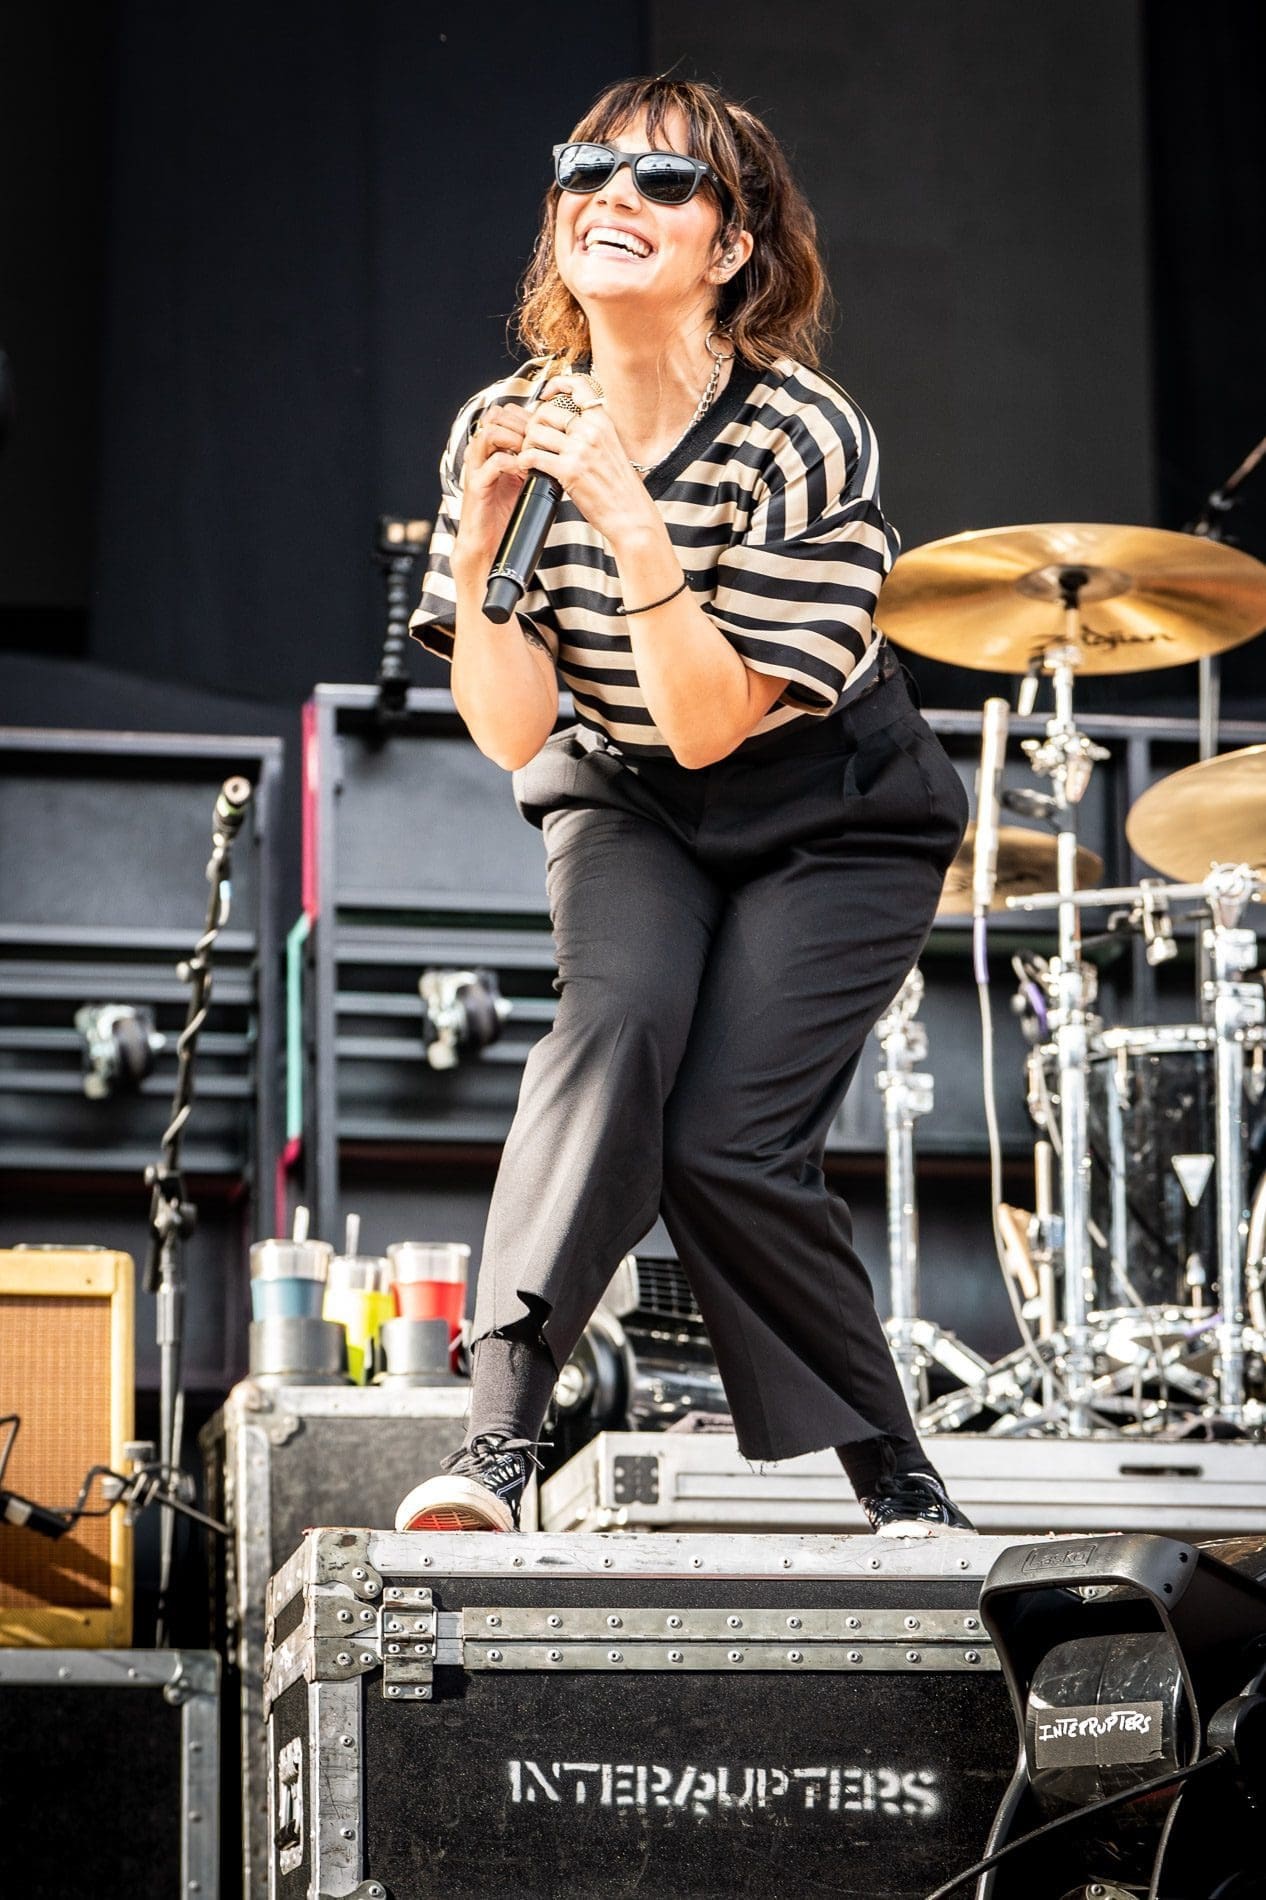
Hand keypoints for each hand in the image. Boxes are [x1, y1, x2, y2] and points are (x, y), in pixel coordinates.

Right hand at [451, 403, 530, 575]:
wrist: (491, 545)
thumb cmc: (510, 514)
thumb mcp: (527, 481)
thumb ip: (536, 461)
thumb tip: (562, 448)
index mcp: (493, 448)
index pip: (507, 413)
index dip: (527, 416)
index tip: (546, 432)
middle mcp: (482, 453)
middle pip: (497, 415)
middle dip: (522, 424)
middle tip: (540, 441)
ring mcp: (477, 467)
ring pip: (490, 432)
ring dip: (515, 439)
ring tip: (531, 454)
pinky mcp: (476, 484)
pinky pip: (494, 462)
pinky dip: (513, 463)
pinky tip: (526, 473)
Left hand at [516, 373, 660, 548]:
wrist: (631, 513)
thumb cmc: (621, 487)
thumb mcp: (612, 447)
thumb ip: (593, 432)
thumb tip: (567, 423)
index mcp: (603, 421)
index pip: (579, 385)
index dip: (557, 384)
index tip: (546, 394)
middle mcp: (591, 430)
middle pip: (546, 411)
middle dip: (533, 425)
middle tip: (533, 439)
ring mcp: (580, 449)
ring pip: (536, 432)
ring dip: (526, 444)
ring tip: (529, 455)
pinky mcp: (570, 470)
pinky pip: (533, 456)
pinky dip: (524, 461)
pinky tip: (527, 467)